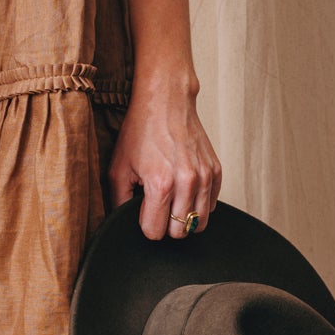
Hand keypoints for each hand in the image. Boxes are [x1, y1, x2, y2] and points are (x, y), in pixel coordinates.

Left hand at [108, 68, 221, 241]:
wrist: (165, 101)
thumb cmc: (141, 131)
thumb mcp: (118, 167)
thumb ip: (119, 201)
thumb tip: (123, 222)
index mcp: (160, 185)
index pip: (156, 232)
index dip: (146, 225)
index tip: (143, 211)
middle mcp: (187, 183)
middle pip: (179, 233)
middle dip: (166, 225)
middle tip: (157, 206)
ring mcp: (205, 177)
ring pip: (199, 224)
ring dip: (183, 218)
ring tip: (172, 200)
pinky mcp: (216, 171)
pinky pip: (211, 206)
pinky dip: (198, 203)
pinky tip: (185, 189)